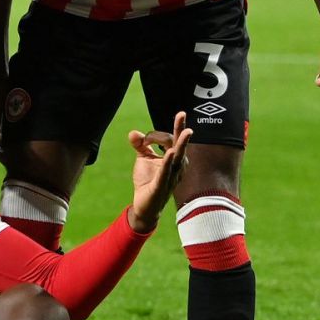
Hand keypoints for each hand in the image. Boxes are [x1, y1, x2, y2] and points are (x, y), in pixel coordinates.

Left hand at [126, 111, 192, 232]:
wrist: (144, 205)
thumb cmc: (148, 181)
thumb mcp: (143, 159)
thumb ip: (140, 145)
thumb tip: (133, 133)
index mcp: (173, 157)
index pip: (168, 139)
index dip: (154, 136)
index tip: (144, 139)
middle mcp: (176, 166)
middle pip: (179, 145)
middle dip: (180, 129)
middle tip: (182, 114)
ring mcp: (171, 176)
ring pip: (177, 158)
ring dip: (181, 145)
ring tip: (187, 132)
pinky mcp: (161, 186)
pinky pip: (166, 173)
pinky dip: (168, 163)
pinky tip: (171, 153)